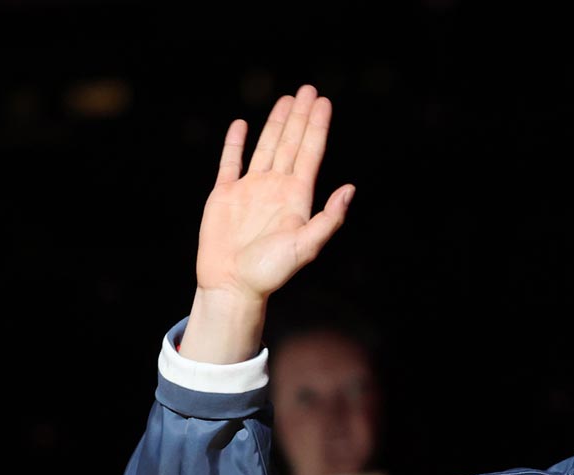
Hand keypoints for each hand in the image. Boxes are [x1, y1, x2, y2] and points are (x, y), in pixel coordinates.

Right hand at [195, 85, 354, 303]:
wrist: (232, 285)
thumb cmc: (270, 272)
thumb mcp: (306, 246)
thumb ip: (329, 219)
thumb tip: (349, 189)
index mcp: (296, 198)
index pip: (310, 153)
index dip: (317, 127)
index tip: (324, 103)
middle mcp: (275, 189)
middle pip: (291, 143)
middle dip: (301, 117)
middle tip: (309, 89)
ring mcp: (250, 189)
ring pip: (266, 146)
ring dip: (276, 123)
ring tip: (287, 99)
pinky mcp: (224, 194)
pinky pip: (230, 162)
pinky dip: (235, 143)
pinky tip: (242, 125)